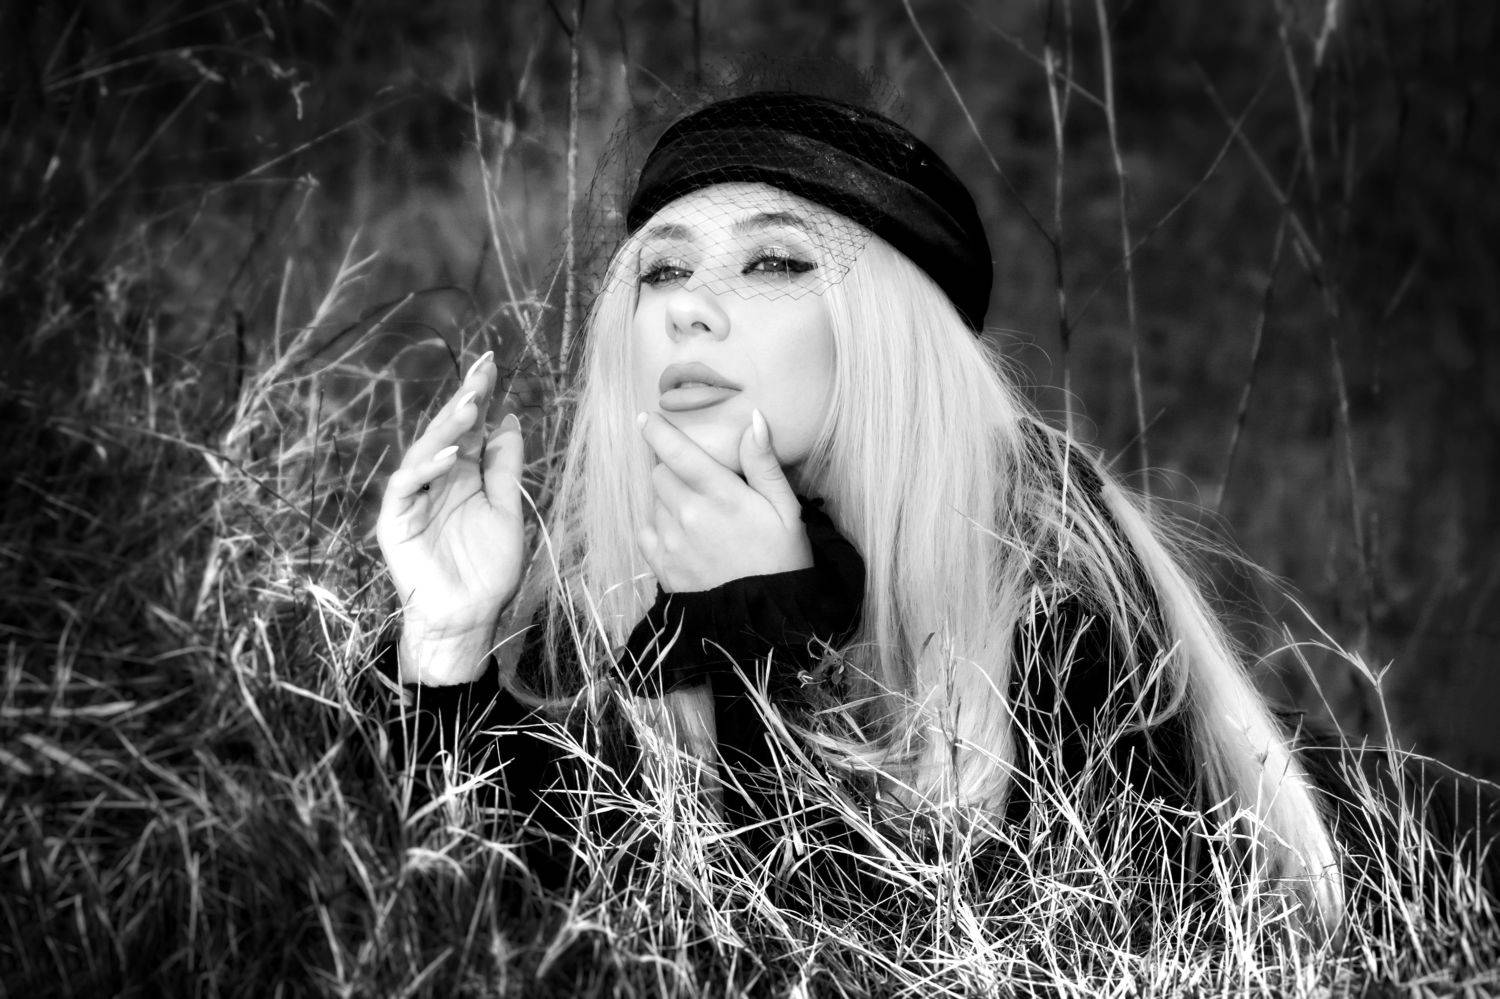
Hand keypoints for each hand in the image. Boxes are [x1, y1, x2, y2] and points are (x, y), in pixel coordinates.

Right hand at [376, 352, 524, 678]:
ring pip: (424, 452)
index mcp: (461, 475)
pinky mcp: (395, 521)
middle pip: (445, 432)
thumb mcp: (507, 509)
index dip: (477, 395)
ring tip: (471, 405)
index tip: (492, 364)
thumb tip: (509, 419)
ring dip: (446, 428)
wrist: (468, 618)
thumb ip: (504, 467)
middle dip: (463, 399)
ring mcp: (413, 499)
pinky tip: (450, 455)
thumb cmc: (488, 570)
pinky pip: (407, 487)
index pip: (467, 428)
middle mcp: (435, 480)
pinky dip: (427, 469)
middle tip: (482, 370)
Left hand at [637, 409, 811, 592]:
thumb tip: (753, 421)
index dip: (657, 430)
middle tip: (696, 480)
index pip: (677, 452)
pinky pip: (646, 532)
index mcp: (721, 496)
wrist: (766, 620)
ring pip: (654, 502)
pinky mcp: (663, 567)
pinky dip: (658, 527)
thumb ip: (764, 464)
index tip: (647, 418)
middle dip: (672, 469)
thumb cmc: (782, 560)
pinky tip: (682, 536)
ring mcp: (671, 543)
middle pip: (660, 473)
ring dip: (668, 499)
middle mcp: (688, 515)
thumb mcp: (786, 510)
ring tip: (697, 514)